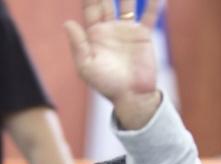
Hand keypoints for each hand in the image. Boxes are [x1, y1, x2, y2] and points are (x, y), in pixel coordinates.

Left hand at [65, 0, 161, 128]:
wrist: (131, 96)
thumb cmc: (106, 85)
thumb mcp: (87, 67)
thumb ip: (78, 45)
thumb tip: (67, 23)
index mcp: (94, 33)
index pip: (90, 6)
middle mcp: (110, 27)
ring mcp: (127, 30)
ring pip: (128, 2)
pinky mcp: (143, 35)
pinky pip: (149, 15)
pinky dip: (153, 3)